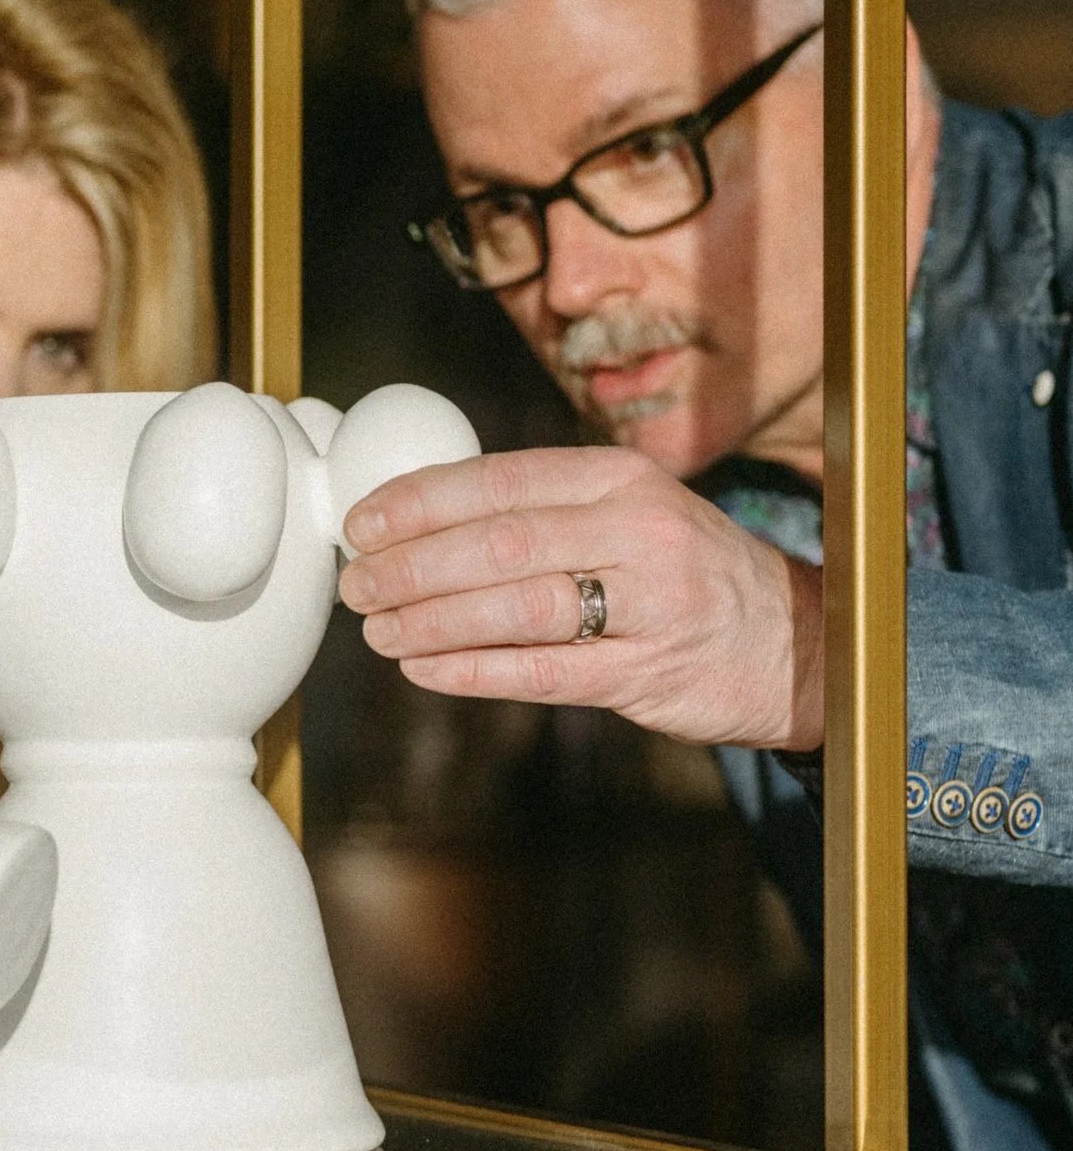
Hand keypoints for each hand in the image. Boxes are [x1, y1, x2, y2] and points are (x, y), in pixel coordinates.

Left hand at [337, 446, 822, 750]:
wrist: (793, 641)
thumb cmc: (681, 574)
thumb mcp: (628, 513)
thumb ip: (541, 510)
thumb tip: (417, 521)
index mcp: (618, 478)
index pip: (499, 480)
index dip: (419, 502)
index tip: (361, 522)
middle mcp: (637, 529)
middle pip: (499, 544)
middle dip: (412, 565)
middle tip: (357, 583)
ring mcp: (649, 602)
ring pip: (516, 607)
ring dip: (432, 621)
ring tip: (377, 630)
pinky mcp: (648, 671)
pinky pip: (544, 673)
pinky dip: (475, 671)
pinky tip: (425, 670)